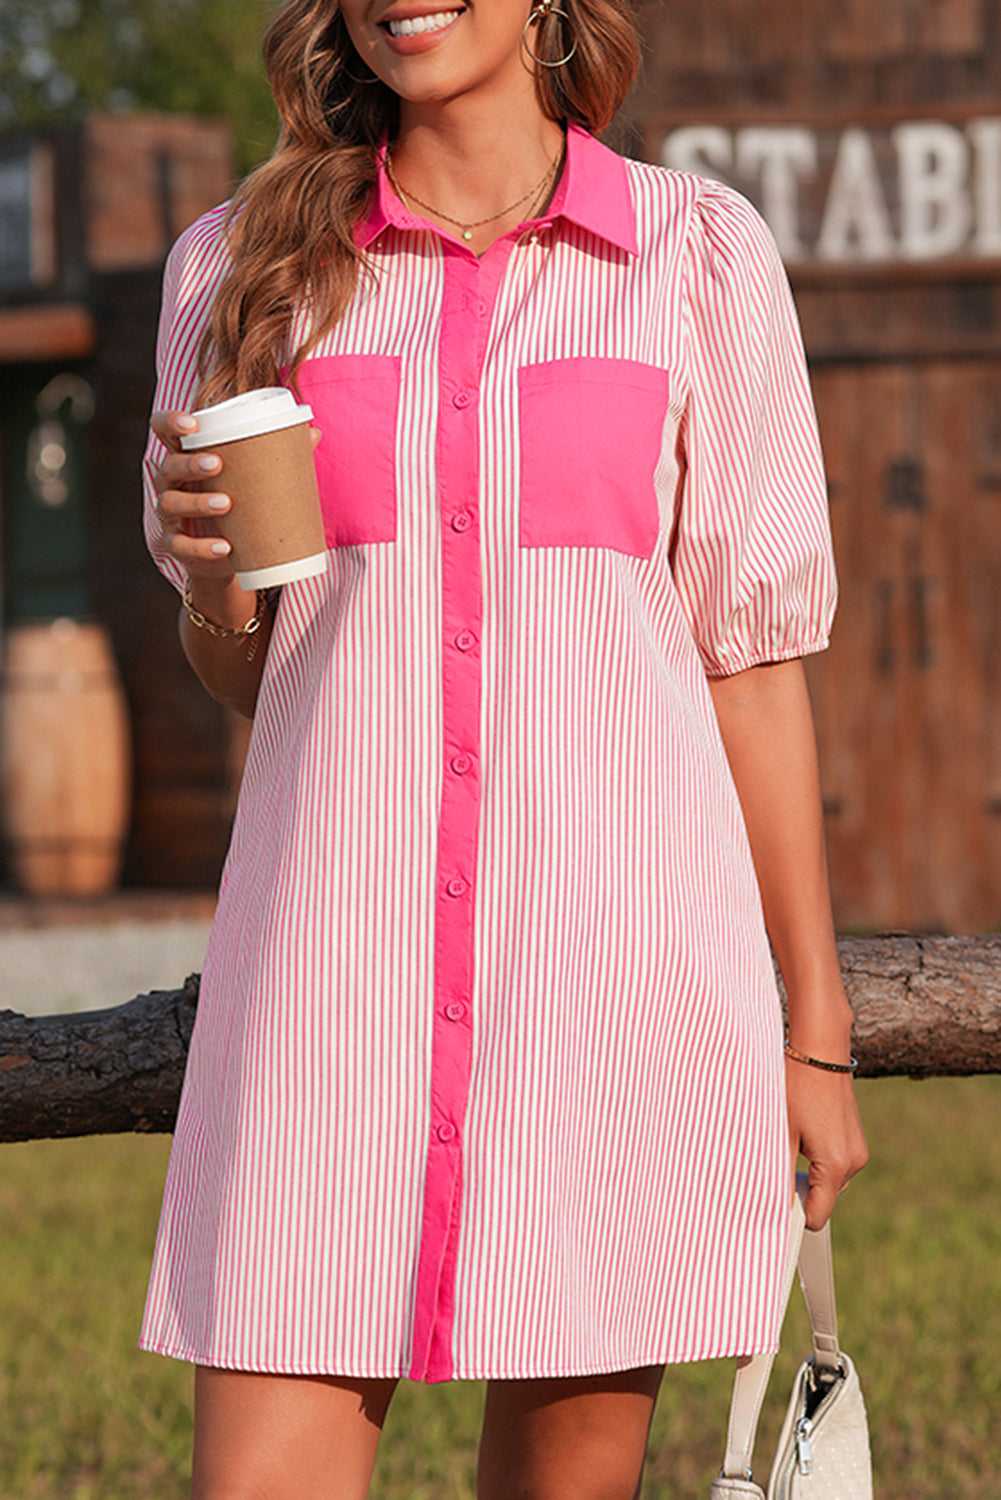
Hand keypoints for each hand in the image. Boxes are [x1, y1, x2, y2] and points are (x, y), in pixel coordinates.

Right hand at [150, 409, 322, 581]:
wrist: (227, 556)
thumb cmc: (237, 504)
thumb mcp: (251, 480)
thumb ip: (275, 456)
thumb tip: (314, 432)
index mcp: (186, 457)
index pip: (164, 430)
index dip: (170, 422)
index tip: (192, 423)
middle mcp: (171, 482)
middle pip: (169, 466)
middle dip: (190, 463)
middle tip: (217, 463)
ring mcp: (169, 514)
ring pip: (170, 503)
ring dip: (197, 502)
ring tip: (227, 504)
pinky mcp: (174, 544)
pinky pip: (180, 545)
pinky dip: (201, 547)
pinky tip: (224, 547)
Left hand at [786, 1023, 868, 1231]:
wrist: (820, 1049)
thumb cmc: (797, 1087)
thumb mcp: (782, 1132)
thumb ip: (780, 1173)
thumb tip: (774, 1207)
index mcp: (836, 1165)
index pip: (817, 1216)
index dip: (795, 1216)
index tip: (774, 1207)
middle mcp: (853, 1162)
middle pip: (823, 1199)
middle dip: (800, 1191)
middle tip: (776, 1162)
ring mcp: (857, 1150)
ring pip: (828, 1180)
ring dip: (809, 1172)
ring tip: (789, 1141)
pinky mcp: (855, 1138)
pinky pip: (834, 1162)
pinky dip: (818, 1158)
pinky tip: (802, 1133)